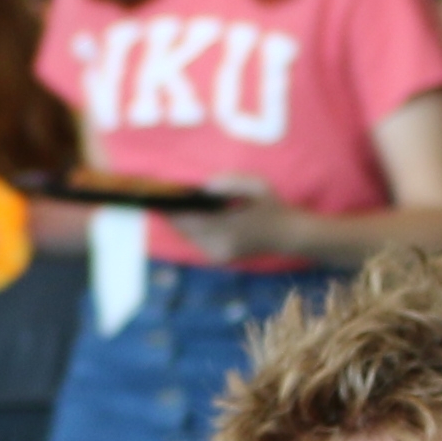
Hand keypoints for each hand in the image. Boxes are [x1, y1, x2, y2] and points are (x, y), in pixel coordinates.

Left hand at [163, 178, 297, 266]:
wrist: (288, 236)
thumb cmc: (272, 206)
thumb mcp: (257, 186)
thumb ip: (232, 182)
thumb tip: (205, 186)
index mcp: (228, 229)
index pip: (189, 219)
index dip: (170, 208)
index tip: (155, 195)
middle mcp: (219, 246)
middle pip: (183, 229)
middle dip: (170, 213)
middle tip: (153, 196)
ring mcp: (217, 255)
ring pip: (187, 236)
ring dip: (177, 220)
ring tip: (164, 202)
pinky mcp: (217, 258)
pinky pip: (195, 241)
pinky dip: (188, 227)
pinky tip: (182, 213)